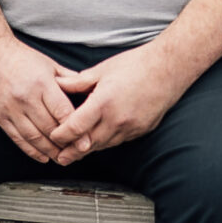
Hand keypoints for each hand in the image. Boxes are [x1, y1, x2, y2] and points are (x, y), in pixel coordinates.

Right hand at [0, 34, 77, 163]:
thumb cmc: (22, 57)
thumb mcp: (50, 64)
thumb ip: (70, 81)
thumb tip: (91, 94)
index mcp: (41, 83)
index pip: (63, 113)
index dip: (77, 130)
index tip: (87, 142)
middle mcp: (25, 98)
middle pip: (50, 128)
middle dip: (65, 144)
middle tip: (78, 153)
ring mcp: (10, 108)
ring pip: (34, 137)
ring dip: (50, 151)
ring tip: (62, 158)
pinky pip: (17, 138)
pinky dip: (31, 150)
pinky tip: (43, 156)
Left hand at [45, 43, 192, 162]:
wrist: (169, 69)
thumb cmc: (135, 65)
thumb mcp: (101, 70)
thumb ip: (77, 82)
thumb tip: (56, 84)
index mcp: (103, 102)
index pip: (75, 127)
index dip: (61, 135)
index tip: (52, 137)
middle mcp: (117, 119)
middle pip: (88, 143)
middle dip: (71, 151)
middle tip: (58, 157)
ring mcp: (131, 127)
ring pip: (103, 145)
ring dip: (88, 150)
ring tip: (73, 155)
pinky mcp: (141, 130)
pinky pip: (118, 141)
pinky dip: (105, 143)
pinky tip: (96, 143)